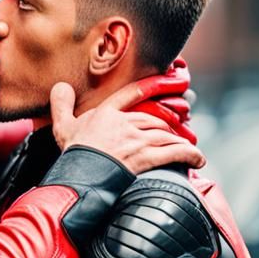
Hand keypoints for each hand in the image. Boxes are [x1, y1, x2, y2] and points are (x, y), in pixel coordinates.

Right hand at [50, 82, 205, 173]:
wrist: (79, 175)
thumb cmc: (71, 154)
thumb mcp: (61, 127)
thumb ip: (61, 105)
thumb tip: (60, 86)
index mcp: (107, 113)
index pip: (133, 94)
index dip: (153, 86)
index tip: (169, 81)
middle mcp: (126, 124)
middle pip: (154, 119)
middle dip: (167, 125)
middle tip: (176, 131)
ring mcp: (137, 141)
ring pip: (166, 135)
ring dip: (179, 141)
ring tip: (188, 148)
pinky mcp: (146, 158)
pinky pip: (174, 153)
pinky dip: (189, 155)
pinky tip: (198, 159)